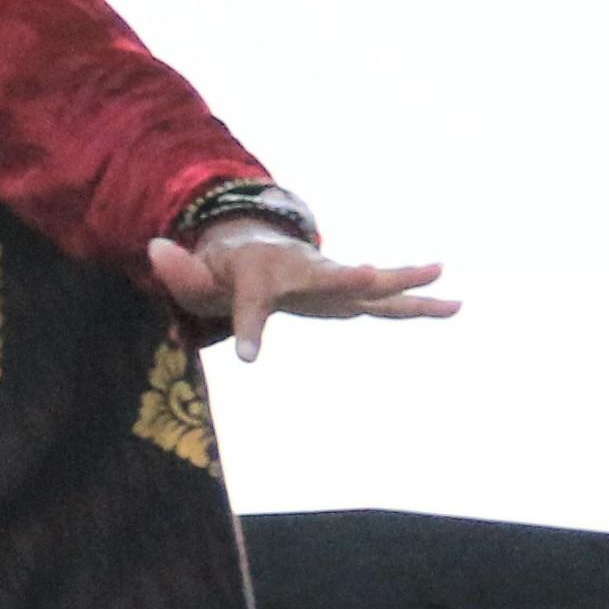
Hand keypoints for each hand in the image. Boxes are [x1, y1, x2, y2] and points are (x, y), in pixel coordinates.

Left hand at [143, 225, 455, 364]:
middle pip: (328, 277)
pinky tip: (455, 305)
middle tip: (375, 273)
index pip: (249, 305)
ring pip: (371, 285)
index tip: (247, 359)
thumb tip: (153, 249)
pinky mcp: (348, 293)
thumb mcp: (195, 277)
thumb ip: (178, 272)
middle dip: (351, 278)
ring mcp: (330, 280)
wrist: (258, 250)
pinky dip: (419, 303)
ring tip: (446, 280)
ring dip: (407, 283)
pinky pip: (386, 301)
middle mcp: (302, 273)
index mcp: (259, 277)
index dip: (246, 330)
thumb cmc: (224, 272)